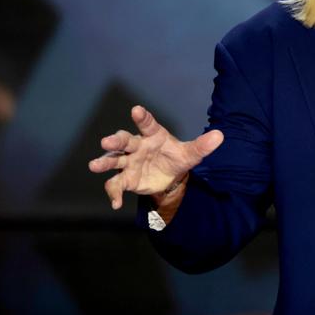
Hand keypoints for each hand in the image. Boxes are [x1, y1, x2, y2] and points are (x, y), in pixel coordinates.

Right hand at [88, 105, 222, 209]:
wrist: (170, 177)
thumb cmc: (176, 157)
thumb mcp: (191, 154)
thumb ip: (203, 145)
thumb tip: (220, 136)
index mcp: (153, 135)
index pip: (147, 124)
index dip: (142, 117)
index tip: (136, 110)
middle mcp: (138, 146)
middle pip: (124, 141)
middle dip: (115, 141)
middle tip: (107, 142)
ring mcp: (129, 162)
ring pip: (113, 160)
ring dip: (104, 162)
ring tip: (94, 166)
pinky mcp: (126, 179)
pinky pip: (116, 185)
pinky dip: (114, 194)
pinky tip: (116, 204)